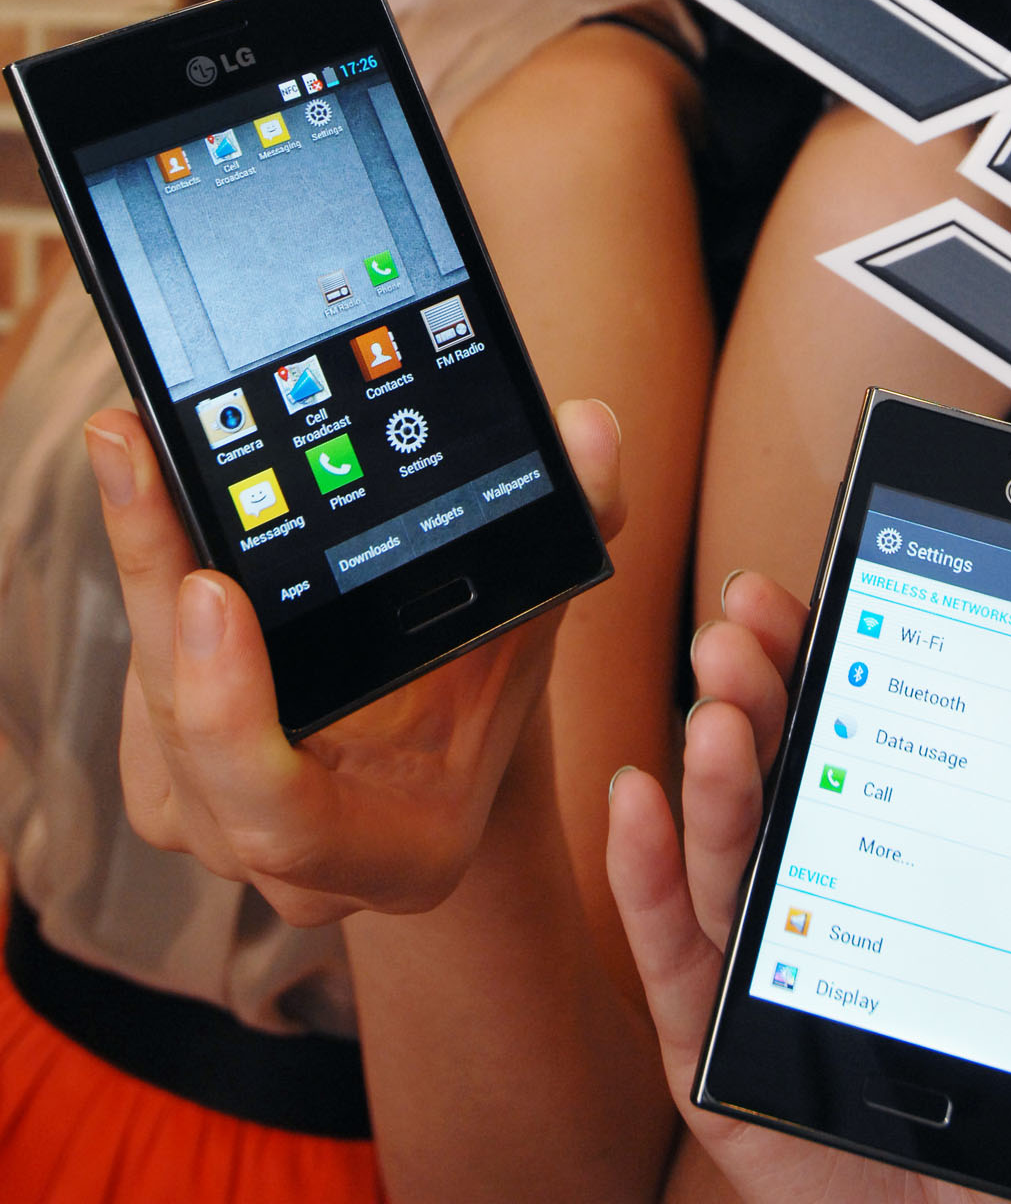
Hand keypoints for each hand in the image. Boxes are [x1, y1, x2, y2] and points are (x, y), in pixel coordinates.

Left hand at [86, 399, 623, 926]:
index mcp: (398, 852)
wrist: (442, 740)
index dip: (232, 715)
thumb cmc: (490, 685)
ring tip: (136, 450)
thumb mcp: (540, 609)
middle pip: (189, 736)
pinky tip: (146, 501)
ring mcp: (222, 830)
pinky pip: (135, 689)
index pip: (280, 817)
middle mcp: (295, 866)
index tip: (213, 589)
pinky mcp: (173, 783)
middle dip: (160, 588)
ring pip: (151, 706)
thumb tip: (590, 427)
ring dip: (140, 572)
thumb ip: (578, 523)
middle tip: (143, 462)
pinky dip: (140, 589)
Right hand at [608, 572, 1010, 1203]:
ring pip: (726, 855)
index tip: (807, 595)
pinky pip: (666, 948)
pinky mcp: (701, 1038)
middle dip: (760, 692)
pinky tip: (636, 802)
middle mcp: (808, 895)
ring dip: (715, 773)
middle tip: (744, 626)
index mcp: (882, 865)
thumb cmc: (985, 1131)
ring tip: (717, 712)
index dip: (824, 664)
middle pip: (777, 778)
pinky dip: (644, 872)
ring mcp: (751, 963)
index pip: (850, 744)